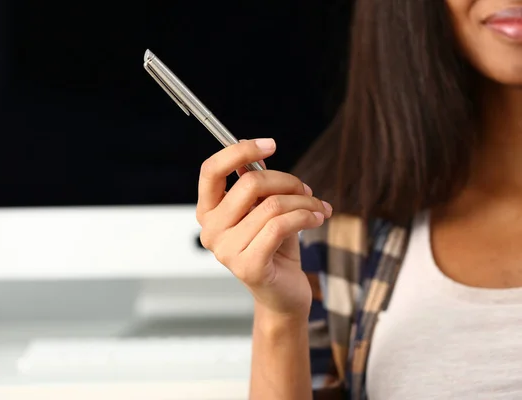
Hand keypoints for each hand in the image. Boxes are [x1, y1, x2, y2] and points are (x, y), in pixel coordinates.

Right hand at [196, 138, 331, 316]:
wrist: (284, 292)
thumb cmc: (275, 247)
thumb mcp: (264, 209)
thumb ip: (256, 185)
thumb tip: (252, 152)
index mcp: (208, 212)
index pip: (211, 171)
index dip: (239, 151)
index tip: (270, 145)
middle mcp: (210, 231)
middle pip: (249, 184)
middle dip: (287, 181)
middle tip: (306, 188)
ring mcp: (226, 250)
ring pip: (272, 205)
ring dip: (304, 201)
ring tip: (318, 206)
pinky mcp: (248, 266)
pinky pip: (281, 225)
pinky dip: (305, 216)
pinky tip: (318, 218)